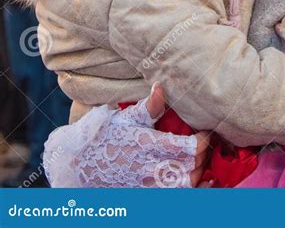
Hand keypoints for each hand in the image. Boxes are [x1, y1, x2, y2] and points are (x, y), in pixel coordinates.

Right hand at [43, 84, 209, 187]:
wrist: (79, 165)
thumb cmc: (104, 136)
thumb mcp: (125, 118)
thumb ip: (147, 107)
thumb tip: (160, 87)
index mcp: (148, 145)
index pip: (187, 148)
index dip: (202, 141)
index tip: (204, 132)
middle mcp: (150, 168)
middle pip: (190, 167)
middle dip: (202, 155)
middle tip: (203, 144)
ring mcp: (148, 186)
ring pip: (185, 184)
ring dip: (198, 173)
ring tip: (200, 161)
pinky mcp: (145, 196)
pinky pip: (176, 198)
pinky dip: (192, 192)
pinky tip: (203, 184)